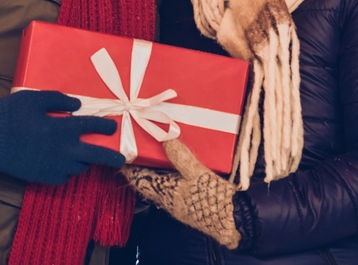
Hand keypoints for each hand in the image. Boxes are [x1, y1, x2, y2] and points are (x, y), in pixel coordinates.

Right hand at [0, 90, 124, 184]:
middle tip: (122, 159)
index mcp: (62, 129)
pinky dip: (68, 170)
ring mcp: (53, 166)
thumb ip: (58, 101)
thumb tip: (77, 105)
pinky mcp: (42, 177)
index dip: (104, 127)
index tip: (112, 127)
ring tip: (85, 155)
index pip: (91, 127)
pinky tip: (64, 163)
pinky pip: (63, 176)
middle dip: (111, 157)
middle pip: (95, 156)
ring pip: (79, 167)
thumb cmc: (10, 115)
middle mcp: (63, 150)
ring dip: (85, 160)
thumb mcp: (34, 99)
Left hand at [121, 139, 240, 248]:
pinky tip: (178, 158)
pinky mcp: (193, 198)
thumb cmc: (215, 200)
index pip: (138, 180)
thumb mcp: (198, 174)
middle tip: (138, 142)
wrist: (236, 220)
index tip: (121, 151)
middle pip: (149, 179)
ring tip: (156, 145)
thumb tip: (164, 137)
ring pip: (162, 180)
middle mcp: (169, 199)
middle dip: (143, 162)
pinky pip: (176, 181)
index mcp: (165, 194)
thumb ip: (181, 156)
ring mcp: (181, 199)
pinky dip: (173, 169)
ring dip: (158, 165)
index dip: (129, 167)